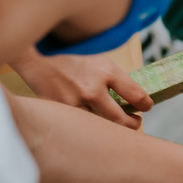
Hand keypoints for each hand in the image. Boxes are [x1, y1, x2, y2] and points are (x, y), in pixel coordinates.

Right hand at [7, 46, 149, 128]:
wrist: (35, 56)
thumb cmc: (69, 54)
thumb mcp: (97, 57)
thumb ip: (112, 76)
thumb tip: (131, 94)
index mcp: (106, 71)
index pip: (135, 94)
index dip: (145, 104)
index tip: (146, 107)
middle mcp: (92, 89)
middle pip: (120, 120)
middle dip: (131, 124)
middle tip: (135, 122)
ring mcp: (75, 102)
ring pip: (100, 125)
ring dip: (111, 127)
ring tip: (116, 124)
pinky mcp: (61, 111)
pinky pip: (81, 123)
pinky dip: (89, 125)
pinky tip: (93, 123)